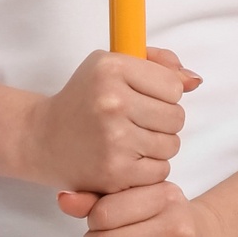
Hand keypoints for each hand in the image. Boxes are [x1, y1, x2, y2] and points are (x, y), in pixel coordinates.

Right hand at [22, 46, 199, 197]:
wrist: (42, 138)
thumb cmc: (83, 99)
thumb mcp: (112, 66)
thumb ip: (158, 65)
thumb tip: (195, 81)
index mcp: (112, 68)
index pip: (174, 86)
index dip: (162, 95)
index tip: (141, 98)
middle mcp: (112, 101)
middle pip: (176, 117)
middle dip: (162, 122)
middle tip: (135, 123)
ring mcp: (114, 138)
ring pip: (172, 145)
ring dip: (157, 146)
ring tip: (129, 140)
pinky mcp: (115, 170)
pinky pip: (160, 170)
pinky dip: (148, 169)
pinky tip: (125, 159)